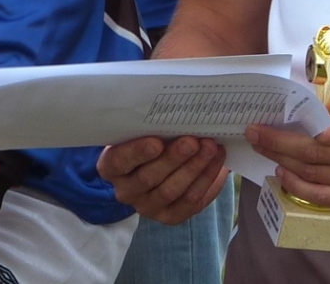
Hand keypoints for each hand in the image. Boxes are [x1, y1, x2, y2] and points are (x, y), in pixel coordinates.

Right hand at [97, 136, 228, 224]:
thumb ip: (152, 125)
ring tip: (211, 148)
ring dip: (195, 168)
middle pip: (149, 177)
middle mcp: (126, 190)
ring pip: (172, 191)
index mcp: (111, 166)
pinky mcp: (169, 217)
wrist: (156, 163)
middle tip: (194, 141)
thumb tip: (180, 114)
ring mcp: (147, 206)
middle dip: (175, 158)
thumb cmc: (148, 139)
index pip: (119, 161)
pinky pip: (190, 203)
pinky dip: (207, 182)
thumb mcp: (142, 130)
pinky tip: (218, 164)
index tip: (157, 142)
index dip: (137, 152)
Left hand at [246, 92, 329, 209]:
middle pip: (313, 158)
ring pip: (315, 179)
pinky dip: (301, 189)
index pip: (321, 135)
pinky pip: (326, 199)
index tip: (262, 126)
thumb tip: (288, 107)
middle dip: (277, 148)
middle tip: (255, 138)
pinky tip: (285, 176)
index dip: (286, 134)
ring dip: (284, 166)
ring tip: (266, 154)